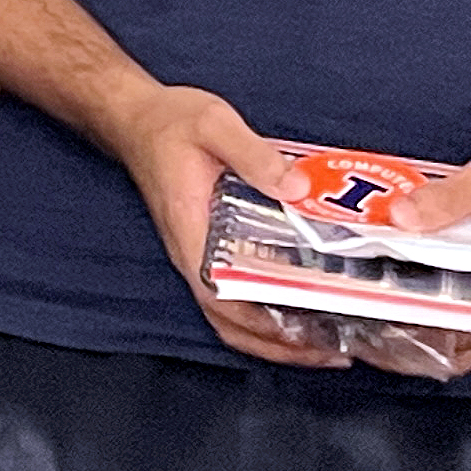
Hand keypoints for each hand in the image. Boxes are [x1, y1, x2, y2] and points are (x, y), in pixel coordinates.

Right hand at [104, 82, 333, 368]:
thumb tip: (300, 190)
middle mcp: (191, 253)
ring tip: (324, 341)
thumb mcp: (214, 124)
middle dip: (280, 346)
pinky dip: (265, 312)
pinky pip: (234, 293)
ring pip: (230, 315)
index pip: (223, 298)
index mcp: (191, 230)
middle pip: (229, 322)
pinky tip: (298, 305)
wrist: (134, 118)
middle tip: (335, 352)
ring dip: (274, 337)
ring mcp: (197, 253)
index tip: (312, 339)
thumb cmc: (168, 122)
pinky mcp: (206, 246)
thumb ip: (255, 156)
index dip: (265, 328)